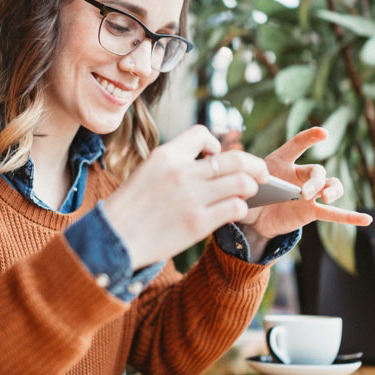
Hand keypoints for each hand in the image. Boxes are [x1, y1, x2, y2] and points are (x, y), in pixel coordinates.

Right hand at [103, 125, 269, 268]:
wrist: (113, 239)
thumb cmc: (130, 208)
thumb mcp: (146, 172)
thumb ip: (176, 164)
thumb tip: (210, 162)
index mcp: (166, 155)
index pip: (203, 134)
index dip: (216, 144)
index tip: (215, 157)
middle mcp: (181, 173)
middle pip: (234, 158)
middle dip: (254, 165)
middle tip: (261, 172)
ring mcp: (191, 198)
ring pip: (242, 182)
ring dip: (250, 186)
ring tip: (248, 192)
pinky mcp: (198, 223)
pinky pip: (235, 207)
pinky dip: (241, 207)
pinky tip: (235, 210)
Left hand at [238, 127, 371, 240]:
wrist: (252, 217)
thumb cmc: (249, 193)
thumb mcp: (243, 184)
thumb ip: (246, 182)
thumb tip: (247, 186)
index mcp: (281, 162)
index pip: (297, 145)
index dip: (309, 137)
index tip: (323, 133)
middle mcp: (300, 175)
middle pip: (317, 172)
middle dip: (314, 182)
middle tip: (304, 194)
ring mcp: (309, 194)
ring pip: (330, 186)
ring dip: (331, 191)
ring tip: (326, 198)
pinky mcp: (311, 211)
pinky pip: (334, 214)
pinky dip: (350, 217)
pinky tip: (367, 220)